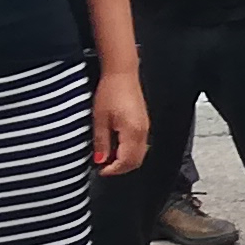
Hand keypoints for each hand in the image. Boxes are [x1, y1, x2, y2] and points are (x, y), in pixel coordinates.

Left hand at [89, 64, 149, 179]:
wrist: (122, 74)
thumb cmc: (111, 92)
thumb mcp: (100, 119)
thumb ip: (101, 142)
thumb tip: (100, 160)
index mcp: (132, 132)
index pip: (126, 161)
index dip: (113, 170)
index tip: (101, 170)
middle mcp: (143, 132)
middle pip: (136, 161)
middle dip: (120, 168)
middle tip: (104, 167)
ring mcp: (145, 128)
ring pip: (139, 154)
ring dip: (125, 160)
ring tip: (108, 156)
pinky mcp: (144, 123)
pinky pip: (140, 145)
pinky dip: (129, 151)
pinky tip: (116, 146)